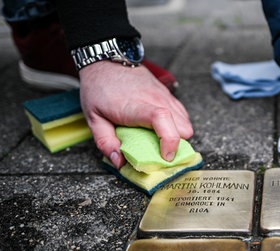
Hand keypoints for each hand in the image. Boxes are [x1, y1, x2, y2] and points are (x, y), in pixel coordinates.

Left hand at [78, 61, 192, 168]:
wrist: (106, 59)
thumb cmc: (99, 87)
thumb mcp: (93, 117)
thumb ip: (105, 142)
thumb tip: (119, 162)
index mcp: (138, 107)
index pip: (163, 121)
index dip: (170, 141)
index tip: (165, 157)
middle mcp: (157, 100)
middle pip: (183, 129)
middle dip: (175, 145)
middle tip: (158, 152)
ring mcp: (165, 96)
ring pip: (186, 123)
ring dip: (177, 135)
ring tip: (159, 140)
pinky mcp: (168, 94)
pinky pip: (182, 114)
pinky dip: (177, 125)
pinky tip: (162, 128)